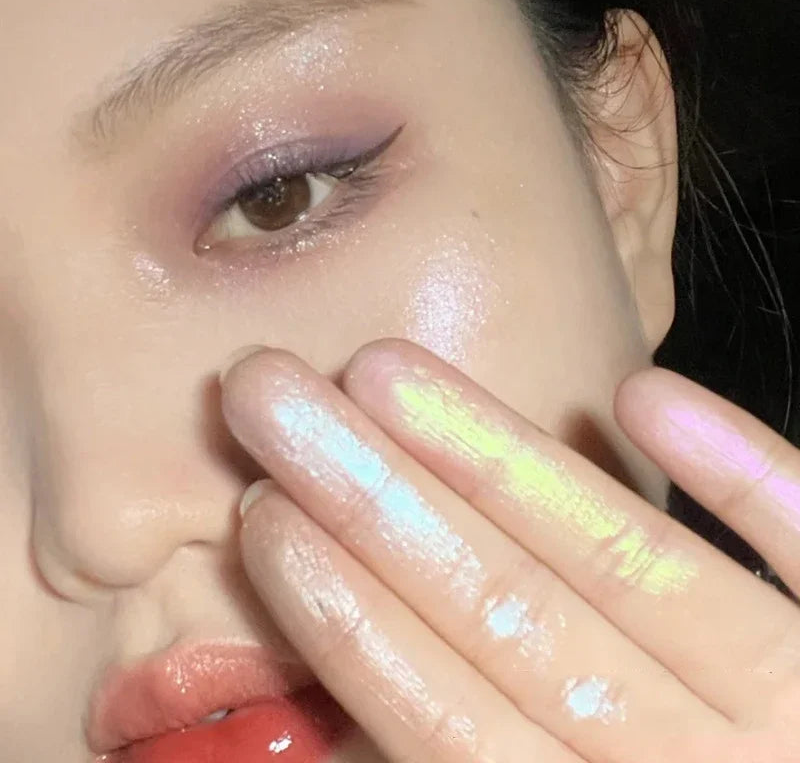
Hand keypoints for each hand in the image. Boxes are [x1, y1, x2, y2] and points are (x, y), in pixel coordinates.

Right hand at [220, 338, 799, 762]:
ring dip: (496, 463)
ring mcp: (791, 718)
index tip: (265, 510)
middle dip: (377, 504)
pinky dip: (744, 475)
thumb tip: (391, 662)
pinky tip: (640, 394)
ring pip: (622, 570)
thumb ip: (485, 748)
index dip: (350, 615)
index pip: (448, 715)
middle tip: (277, 396)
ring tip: (385, 372)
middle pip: (510, 619)